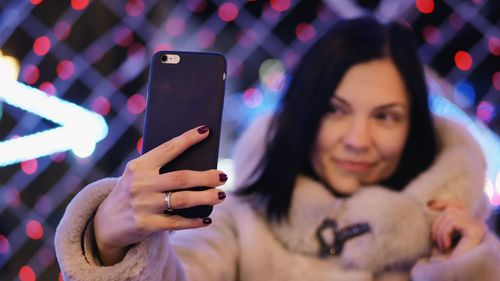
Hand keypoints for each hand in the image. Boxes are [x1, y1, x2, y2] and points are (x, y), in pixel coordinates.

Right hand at [94, 125, 227, 264]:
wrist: (105, 223)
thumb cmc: (132, 193)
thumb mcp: (138, 176)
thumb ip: (160, 169)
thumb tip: (198, 164)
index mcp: (138, 166)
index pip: (168, 148)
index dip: (188, 139)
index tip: (206, 131)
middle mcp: (140, 184)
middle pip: (181, 178)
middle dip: (205, 176)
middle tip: (223, 176)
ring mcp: (143, 205)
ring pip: (182, 200)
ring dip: (205, 197)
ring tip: (221, 195)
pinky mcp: (146, 224)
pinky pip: (176, 223)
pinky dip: (194, 221)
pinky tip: (206, 219)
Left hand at [428, 199, 486, 257]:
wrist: (451, 273)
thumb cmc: (445, 257)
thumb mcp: (441, 234)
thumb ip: (442, 220)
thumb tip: (430, 202)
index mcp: (470, 223)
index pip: (458, 204)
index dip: (443, 202)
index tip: (429, 204)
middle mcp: (477, 223)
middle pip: (450, 209)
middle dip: (437, 224)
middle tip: (435, 241)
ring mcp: (478, 226)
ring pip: (449, 214)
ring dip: (440, 232)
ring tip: (442, 246)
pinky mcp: (476, 231)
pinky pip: (452, 222)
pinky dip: (444, 234)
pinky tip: (446, 247)